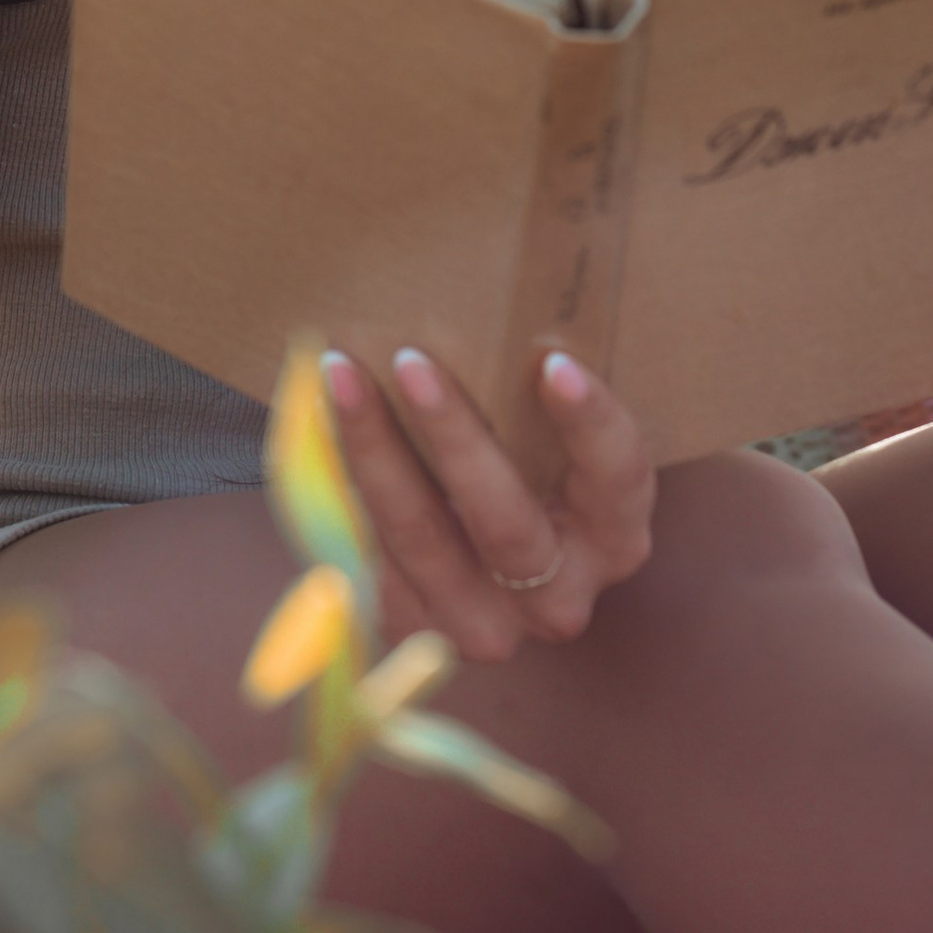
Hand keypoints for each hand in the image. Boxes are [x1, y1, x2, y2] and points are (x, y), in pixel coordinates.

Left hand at [321, 342, 655, 663]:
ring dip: (374, 451)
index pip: (618, 477)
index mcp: (614, 537)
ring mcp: (488, 626)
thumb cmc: (524, 469)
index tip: (554, 363)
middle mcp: (560, 598)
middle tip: (410, 359)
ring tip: (342, 376)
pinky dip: (340, 485)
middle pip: (507, 523)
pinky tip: (315, 424)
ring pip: (423, 538)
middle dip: (453, 435)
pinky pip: (370, 556)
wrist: (473, 564)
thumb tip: (502, 301)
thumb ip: (538, 400)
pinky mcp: (418, 631)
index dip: (589, 423)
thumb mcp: (552, 445)